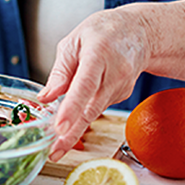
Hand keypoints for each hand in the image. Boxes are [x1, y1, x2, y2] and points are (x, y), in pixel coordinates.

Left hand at [37, 6, 152, 161]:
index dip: (72, 108)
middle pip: (91, 108)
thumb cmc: (101, 33)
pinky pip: (96, 108)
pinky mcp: (121, 96)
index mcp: (98, 54)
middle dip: (72, 133)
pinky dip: (82, 115)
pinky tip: (73, 113)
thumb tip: (45, 98)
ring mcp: (121, 87)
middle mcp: (114, 73)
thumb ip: (59, 72)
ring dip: (74, 131)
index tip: (60, 127)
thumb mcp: (72, 43)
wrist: (138, 32)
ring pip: (93, 113)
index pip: (84, 85)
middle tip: (54, 152)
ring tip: (56, 147)